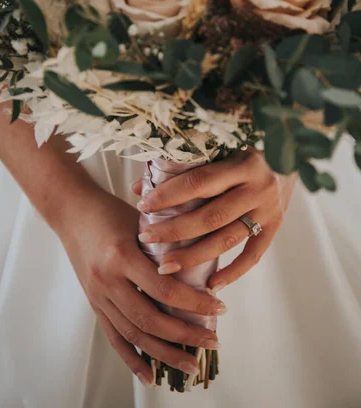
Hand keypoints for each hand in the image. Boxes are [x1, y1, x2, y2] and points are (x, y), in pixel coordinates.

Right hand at [54, 184, 223, 386]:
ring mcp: (98, 295)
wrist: (72, 211)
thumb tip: (202, 267)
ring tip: (190, 364)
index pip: (165, 290)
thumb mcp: (141, 221)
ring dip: (164, 353)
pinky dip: (132, 359)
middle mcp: (107, 280)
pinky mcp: (93, 303)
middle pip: (150, 319)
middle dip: (184, 336)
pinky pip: (113, 337)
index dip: (195, 303)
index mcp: (122, 255)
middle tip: (212, 342)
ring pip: (133, 334)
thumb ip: (166, 245)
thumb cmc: (109, 210)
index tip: (219, 308)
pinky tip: (150, 375)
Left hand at [134, 150, 295, 292]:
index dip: (170, 195)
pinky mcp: (277, 226)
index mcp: (242, 163)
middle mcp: (257, 187)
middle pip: (210, 216)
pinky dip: (233, 273)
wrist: (292, 153)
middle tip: (146, 238)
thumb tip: (139, 186)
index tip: (143, 204)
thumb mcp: (221, 148)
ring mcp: (269, 210)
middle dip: (175, 230)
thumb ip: (184, 165)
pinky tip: (210, 285)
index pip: (199, 182)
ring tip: (165, 266)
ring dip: (194, 255)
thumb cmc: (246, 147)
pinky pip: (253, 255)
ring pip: (227, 239)